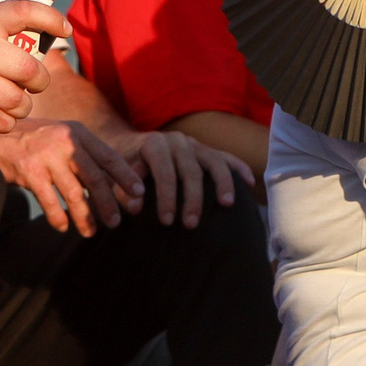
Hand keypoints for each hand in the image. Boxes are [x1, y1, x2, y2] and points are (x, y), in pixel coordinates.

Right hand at [0, 1, 67, 132]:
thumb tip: (38, 45)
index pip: (25, 12)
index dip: (51, 18)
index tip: (63, 30)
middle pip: (30, 69)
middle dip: (37, 83)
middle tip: (29, 86)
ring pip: (18, 100)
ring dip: (19, 108)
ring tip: (6, 104)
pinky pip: (1, 120)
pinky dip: (3, 123)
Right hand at [0, 119, 144, 233]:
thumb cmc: (34, 141)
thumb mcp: (62, 138)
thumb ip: (84, 155)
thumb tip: (112, 185)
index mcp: (78, 132)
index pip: (109, 157)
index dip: (126, 177)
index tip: (139, 194)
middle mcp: (65, 141)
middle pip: (95, 178)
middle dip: (108, 203)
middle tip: (116, 223)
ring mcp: (46, 156)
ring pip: (74, 194)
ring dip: (85, 216)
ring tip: (91, 232)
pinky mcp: (29, 171)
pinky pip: (50, 202)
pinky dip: (59, 218)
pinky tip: (63, 227)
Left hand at [112, 128, 250, 227]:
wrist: (128, 144)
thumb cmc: (121, 166)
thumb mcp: (115, 176)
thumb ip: (122, 190)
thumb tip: (134, 208)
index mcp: (154, 144)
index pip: (164, 171)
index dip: (166, 197)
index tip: (166, 221)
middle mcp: (176, 141)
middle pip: (190, 170)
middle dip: (192, 199)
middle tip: (190, 225)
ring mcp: (193, 144)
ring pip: (213, 161)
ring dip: (222, 183)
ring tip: (227, 205)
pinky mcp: (205, 150)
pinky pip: (226, 157)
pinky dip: (238, 167)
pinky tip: (249, 182)